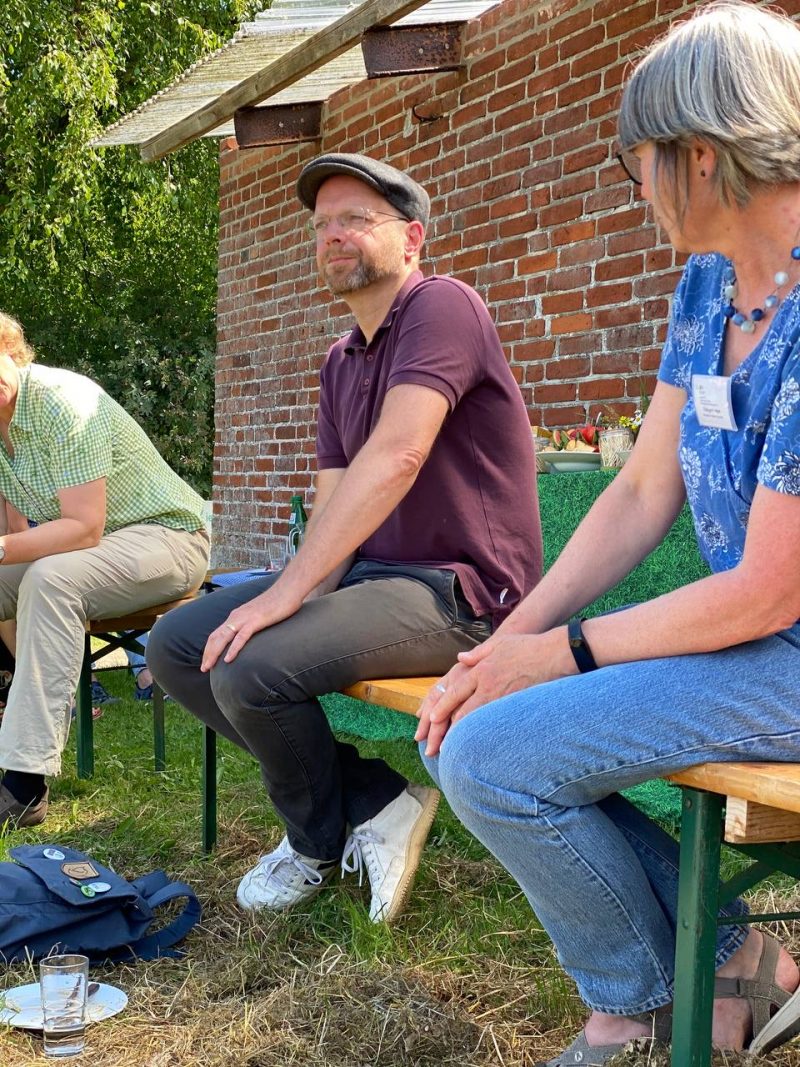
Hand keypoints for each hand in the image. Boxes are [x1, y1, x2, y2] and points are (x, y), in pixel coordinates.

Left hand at [201, 585, 303, 671]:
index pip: (216, 634)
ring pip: (224, 637)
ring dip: (214, 653)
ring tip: (208, 667)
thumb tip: (247, 635)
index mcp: (236, 615)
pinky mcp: (256, 620)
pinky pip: (241, 637)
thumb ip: (250, 624)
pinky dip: (233, 649)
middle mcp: (236, 616)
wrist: (288, 589)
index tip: (207, 661)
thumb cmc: (277, 603)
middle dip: (208, 653)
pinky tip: (228, 660)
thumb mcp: (258, 615)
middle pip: (216, 637)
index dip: (209, 648)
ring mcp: (245, 618)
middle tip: (203, 669)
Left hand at [416, 630, 576, 755]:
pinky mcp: (516, 706)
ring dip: (464, 734)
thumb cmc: (528, 646)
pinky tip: (479, 743)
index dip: (441, 706)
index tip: (430, 718)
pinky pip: (495, 722)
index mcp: (481, 670)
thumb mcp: (499, 643)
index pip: (455, 692)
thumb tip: (460, 658)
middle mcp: (488, 685)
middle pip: (462, 711)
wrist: (554, 654)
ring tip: (453, 748)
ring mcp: (502, 698)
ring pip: (478, 720)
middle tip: (435, 743)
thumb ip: (477, 653)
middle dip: (447, 728)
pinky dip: (484, 733)